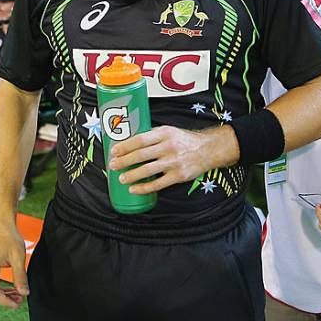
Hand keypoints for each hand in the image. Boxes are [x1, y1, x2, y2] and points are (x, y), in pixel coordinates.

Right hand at [0, 219, 29, 308]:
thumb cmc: (9, 237)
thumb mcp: (18, 257)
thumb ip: (20, 277)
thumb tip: (25, 294)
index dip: (6, 302)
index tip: (18, 305)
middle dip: (5, 299)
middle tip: (21, 299)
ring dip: (2, 294)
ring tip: (18, 294)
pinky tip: (10, 288)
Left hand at [108, 125, 233, 194]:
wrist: (208, 150)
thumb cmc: (185, 140)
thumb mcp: (170, 131)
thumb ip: (152, 136)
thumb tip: (129, 142)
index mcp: (165, 133)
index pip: (140, 139)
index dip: (125, 146)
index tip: (114, 151)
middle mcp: (169, 146)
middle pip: (141, 155)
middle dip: (124, 161)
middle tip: (113, 166)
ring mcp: (174, 162)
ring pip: (147, 170)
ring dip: (131, 175)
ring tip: (121, 178)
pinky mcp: (178, 176)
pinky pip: (157, 184)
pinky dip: (144, 188)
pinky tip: (134, 189)